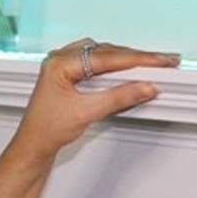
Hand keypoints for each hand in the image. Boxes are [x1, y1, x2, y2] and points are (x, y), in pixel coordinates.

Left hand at [14, 38, 179, 161]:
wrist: (34, 145)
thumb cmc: (46, 129)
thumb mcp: (86, 113)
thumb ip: (118, 98)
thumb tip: (144, 87)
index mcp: (59, 64)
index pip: (105, 57)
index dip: (136, 59)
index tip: (159, 61)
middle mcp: (59, 60)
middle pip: (105, 52)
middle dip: (134, 58)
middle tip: (162, 62)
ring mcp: (63, 66)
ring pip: (102, 56)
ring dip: (125, 61)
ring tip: (151, 65)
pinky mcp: (69, 75)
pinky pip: (97, 64)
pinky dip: (115, 67)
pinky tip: (129, 71)